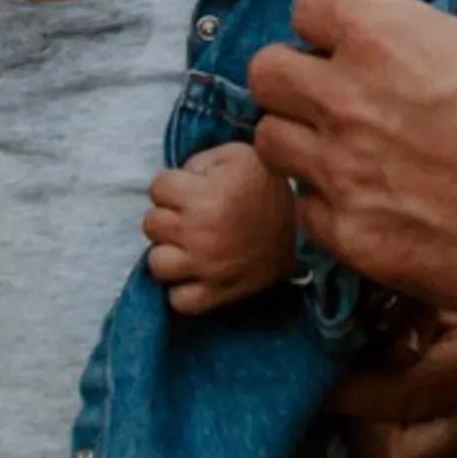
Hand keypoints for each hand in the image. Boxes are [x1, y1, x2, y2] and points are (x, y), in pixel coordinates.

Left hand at [145, 140, 300, 313]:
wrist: (304, 220)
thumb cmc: (265, 183)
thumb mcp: (234, 155)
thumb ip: (199, 163)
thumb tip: (179, 182)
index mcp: (203, 198)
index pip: (157, 188)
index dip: (172, 185)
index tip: (191, 189)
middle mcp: (200, 235)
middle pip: (152, 224)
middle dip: (168, 214)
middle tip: (190, 215)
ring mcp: (208, 268)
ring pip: (157, 263)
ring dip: (168, 252)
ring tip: (186, 244)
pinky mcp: (219, 293)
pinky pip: (180, 301)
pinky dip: (182, 289)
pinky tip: (193, 273)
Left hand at [250, 0, 456, 323]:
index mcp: (386, 34)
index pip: (307, 5)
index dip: (331, 21)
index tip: (353, 40)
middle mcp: (348, 99)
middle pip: (265, 73)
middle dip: (296, 79)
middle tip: (335, 97)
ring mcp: (345, 172)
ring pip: (270, 143)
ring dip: (301, 142)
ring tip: (346, 153)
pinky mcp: (355, 237)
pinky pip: (306, 213)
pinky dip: (328, 207)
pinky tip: (372, 205)